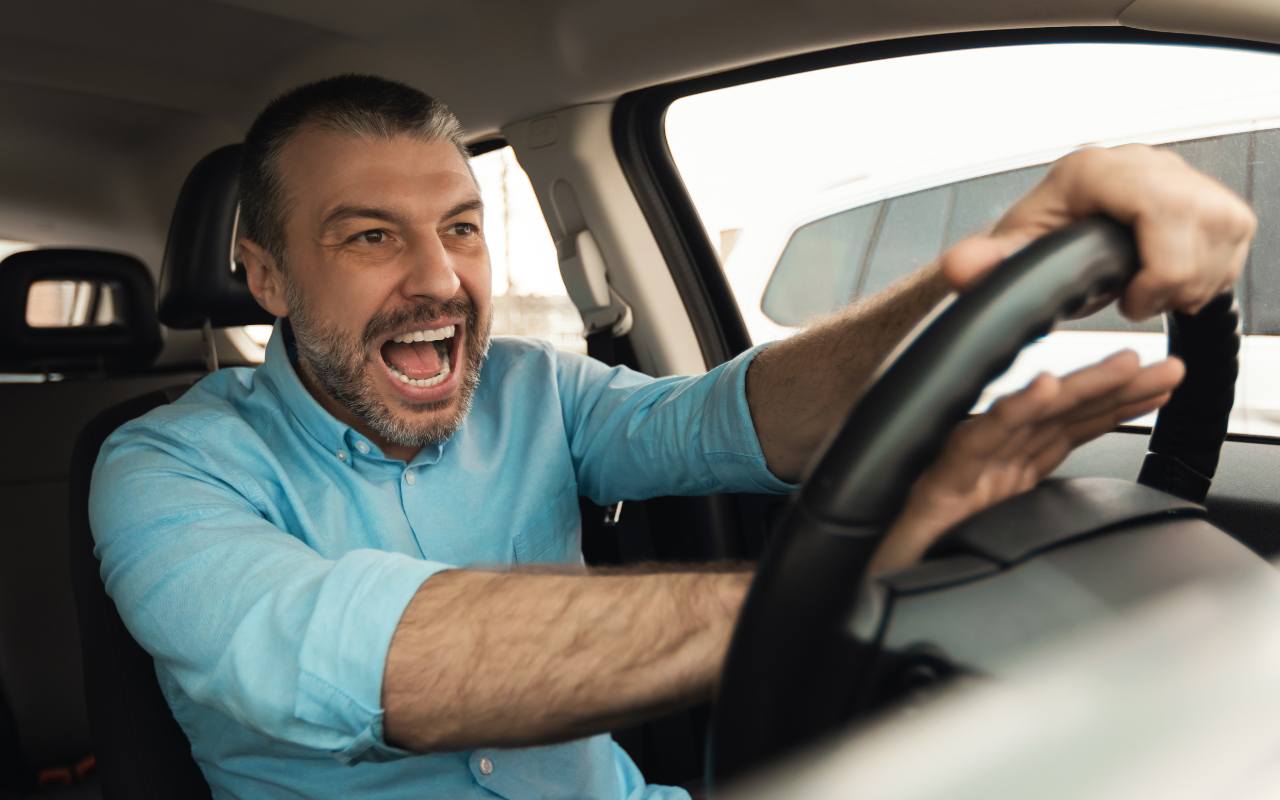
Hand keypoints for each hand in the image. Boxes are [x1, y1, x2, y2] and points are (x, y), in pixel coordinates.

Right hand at [868, 350, 1184, 574]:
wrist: (863, 586)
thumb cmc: (914, 563)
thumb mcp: (988, 540)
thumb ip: (1020, 514)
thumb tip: (1073, 512)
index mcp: (1001, 475)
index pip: (1065, 432)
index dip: (1113, 406)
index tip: (1158, 386)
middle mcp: (984, 464)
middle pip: (1056, 418)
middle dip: (1112, 388)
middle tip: (1163, 367)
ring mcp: (959, 469)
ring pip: (1026, 419)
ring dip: (1079, 390)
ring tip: (1123, 367)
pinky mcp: (932, 481)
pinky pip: (977, 442)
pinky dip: (1010, 413)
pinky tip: (1042, 390)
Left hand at [941, 145, 1255, 318]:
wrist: (1059, 230)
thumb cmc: (1040, 238)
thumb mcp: (1013, 253)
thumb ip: (988, 263)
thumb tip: (963, 268)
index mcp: (1100, 171)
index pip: (1164, 212)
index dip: (1157, 270)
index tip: (1129, 300)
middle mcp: (1150, 164)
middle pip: (1203, 229)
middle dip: (1173, 282)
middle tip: (1135, 299)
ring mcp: (1188, 178)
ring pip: (1225, 238)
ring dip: (1190, 283)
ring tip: (1147, 288)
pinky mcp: (1215, 199)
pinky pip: (1236, 243)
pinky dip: (1209, 275)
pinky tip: (1168, 279)